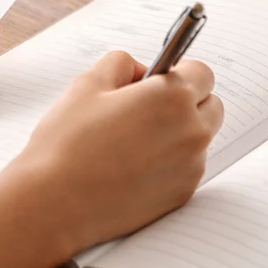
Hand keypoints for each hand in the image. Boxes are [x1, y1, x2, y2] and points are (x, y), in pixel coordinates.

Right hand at [6, 52, 222, 257]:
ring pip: (199, 139)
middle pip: (211, 106)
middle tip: (147, 107)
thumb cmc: (68, 142)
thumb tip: (140, 72)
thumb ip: (120, 63)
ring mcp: (190, 168)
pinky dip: (170, 162)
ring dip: (179, 132)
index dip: (178, 71)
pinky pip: (187, 168)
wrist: (56, 203)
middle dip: (187, 101)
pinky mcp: (182, 196)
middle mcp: (191, 132)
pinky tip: (132, 166)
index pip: (203, 73)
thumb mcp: (87, 84)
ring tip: (133, 140)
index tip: (158, 79)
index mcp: (172, 97)